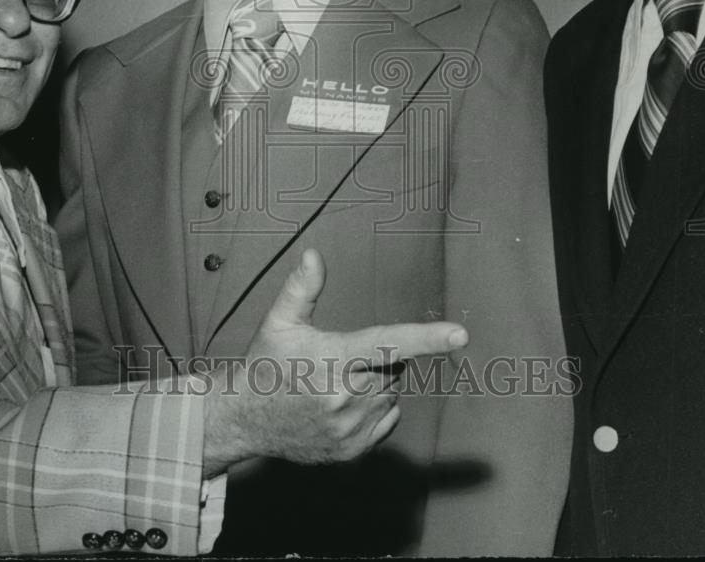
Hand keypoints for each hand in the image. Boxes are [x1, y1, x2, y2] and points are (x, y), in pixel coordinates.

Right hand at [203, 248, 467, 475]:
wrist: (243, 421)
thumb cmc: (265, 365)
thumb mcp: (278, 322)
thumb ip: (302, 289)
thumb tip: (313, 254)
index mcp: (332, 360)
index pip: (387, 344)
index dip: (426, 338)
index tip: (460, 335)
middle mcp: (346, 397)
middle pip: (393, 368)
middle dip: (378, 359)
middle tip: (343, 358)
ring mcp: (350, 428)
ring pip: (392, 394)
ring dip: (377, 383)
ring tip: (337, 382)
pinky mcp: (353, 450)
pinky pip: (387, 420)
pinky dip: (376, 408)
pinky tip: (345, 403)